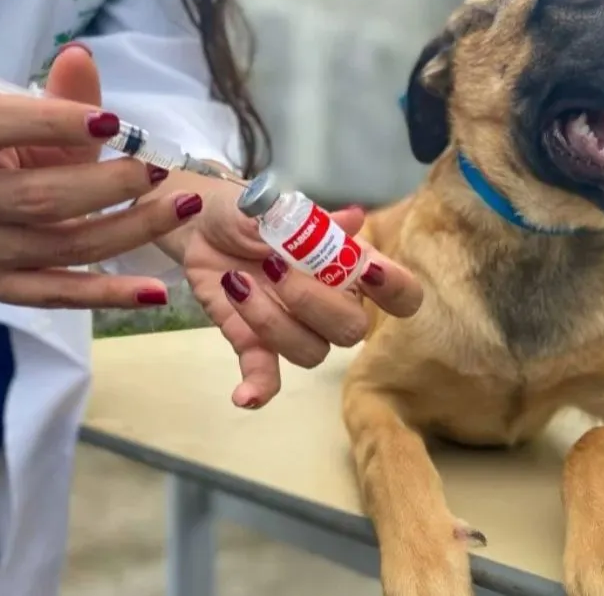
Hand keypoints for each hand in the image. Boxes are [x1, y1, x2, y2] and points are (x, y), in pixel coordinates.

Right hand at [0, 44, 203, 307]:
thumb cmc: (21, 142)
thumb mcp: (44, 113)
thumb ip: (66, 92)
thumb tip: (81, 57)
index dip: (52, 122)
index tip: (115, 123)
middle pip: (38, 198)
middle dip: (109, 186)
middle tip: (160, 170)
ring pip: (61, 247)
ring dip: (130, 231)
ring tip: (182, 209)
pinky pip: (59, 295)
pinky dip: (110, 295)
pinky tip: (157, 291)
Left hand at [181, 184, 423, 408]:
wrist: (202, 227)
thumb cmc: (251, 214)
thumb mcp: (276, 207)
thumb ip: (309, 221)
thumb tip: (354, 219)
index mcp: (349, 266)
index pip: (400, 293)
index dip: (396, 291)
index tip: (370, 273)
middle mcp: (331, 303)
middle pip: (352, 329)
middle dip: (314, 302)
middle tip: (274, 267)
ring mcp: (295, 328)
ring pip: (310, 352)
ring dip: (272, 322)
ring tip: (238, 283)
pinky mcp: (257, 344)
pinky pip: (268, 376)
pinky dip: (259, 388)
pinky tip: (243, 396)